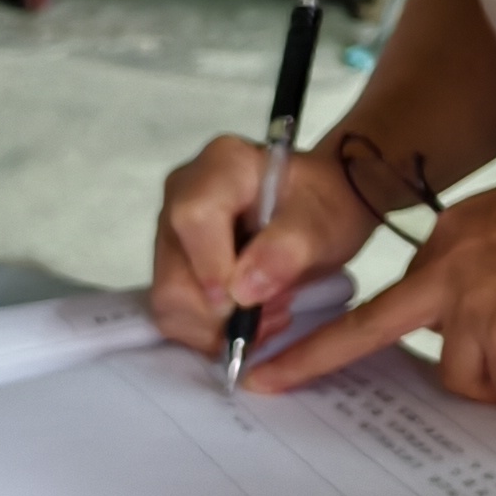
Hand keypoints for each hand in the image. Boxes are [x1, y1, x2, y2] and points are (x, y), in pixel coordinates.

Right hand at [150, 135, 375, 347]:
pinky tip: (248, 317)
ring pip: (169, 301)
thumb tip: (243, 290)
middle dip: (224, 311)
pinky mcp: (172, 263)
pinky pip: (173, 314)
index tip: (248, 300)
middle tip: (274, 312)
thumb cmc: (326, 206)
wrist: (322, 208)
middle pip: (174, 273)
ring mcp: (172, 231)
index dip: (214, 268)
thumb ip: (287, 251)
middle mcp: (183, 194)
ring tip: (266, 315)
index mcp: (222, 165)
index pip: (194, 219)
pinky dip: (210, 330)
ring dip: (218, 326)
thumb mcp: (324, 224)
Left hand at [248, 167, 495, 403]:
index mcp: (456, 232)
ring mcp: (474, 300)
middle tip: (266, 385)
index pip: (392, 290)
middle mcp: (452, 263)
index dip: (346, 330)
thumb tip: (491, 305)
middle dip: (316, 359)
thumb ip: (490, 257)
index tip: (282, 354)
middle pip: (376, 327)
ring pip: (462, 373)